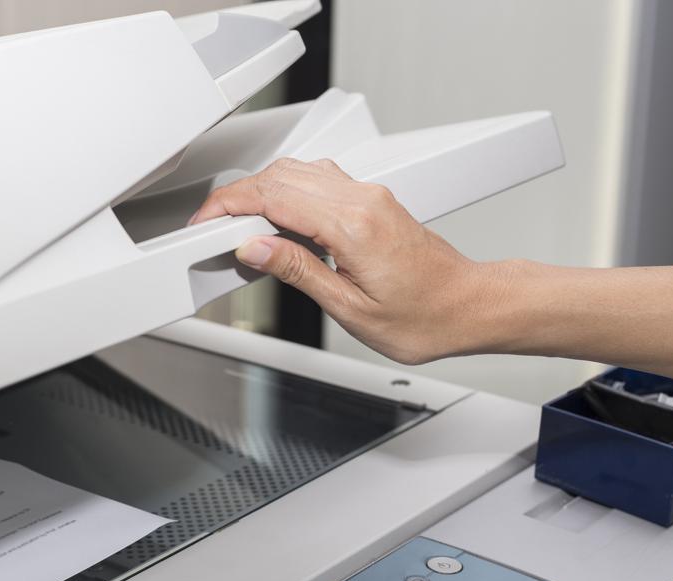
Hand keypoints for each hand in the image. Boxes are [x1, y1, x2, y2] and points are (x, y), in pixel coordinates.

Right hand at [190, 158, 510, 363]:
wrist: (468, 306)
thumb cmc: (423, 317)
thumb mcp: (349, 307)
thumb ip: (297, 270)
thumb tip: (255, 248)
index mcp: (353, 227)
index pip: (274, 198)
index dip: (229, 207)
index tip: (204, 222)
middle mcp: (362, 201)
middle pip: (281, 176)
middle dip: (237, 196)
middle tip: (211, 226)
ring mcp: (369, 196)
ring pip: (298, 171)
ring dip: (261, 190)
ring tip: (238, 225)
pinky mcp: (372, 200)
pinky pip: (319, 179)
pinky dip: (287, 192)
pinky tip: (276, 218)